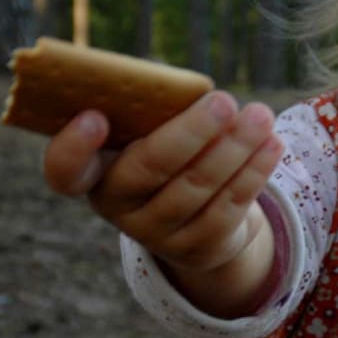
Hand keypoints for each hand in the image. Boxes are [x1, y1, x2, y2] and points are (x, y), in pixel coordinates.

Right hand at [43, 92, 283, 314]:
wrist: (196, 218)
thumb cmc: (167, 153)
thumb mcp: (150, 135)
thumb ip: (155, 113)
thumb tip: (191, 89)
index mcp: (94, 172)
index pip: (65, 172)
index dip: (72, 148)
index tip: (94, 117)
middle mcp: (117, 207)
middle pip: (150, 169)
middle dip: (190, 133)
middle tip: (224, 101)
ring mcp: (157, 233)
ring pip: (198, 186)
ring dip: (234, 148)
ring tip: (260, 115)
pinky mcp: (197, 248)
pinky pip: (228, 207)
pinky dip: (253, 172)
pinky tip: (271, 145)